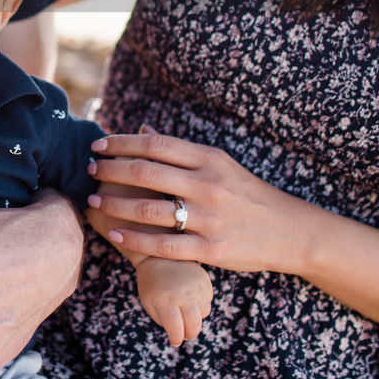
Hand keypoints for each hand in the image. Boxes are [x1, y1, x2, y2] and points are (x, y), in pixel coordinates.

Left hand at [87, 130, 312, 275]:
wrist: (289, 231)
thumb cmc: (246, 193)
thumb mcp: (219, 164)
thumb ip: (180, 151)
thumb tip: (143, 129)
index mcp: (209, 159)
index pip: (156, 146)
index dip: (122, 144)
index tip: (98, 145)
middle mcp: (208, 185)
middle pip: (146, 173)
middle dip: (111, 171)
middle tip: (90, 170)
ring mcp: (209, 218)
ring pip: (150, 209)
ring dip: (115, 205)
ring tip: (94, 202)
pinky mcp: (210, 248)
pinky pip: (163, 245)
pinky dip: (134, 239)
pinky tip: (114, 233)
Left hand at [134, 258, 211, 344]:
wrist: (158, 257)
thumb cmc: (151, 285)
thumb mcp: (150, 304)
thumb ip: (163, 322)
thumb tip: (178, 338)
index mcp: (165, 302)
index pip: (177, 330)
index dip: (176, 339)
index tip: (175, 341)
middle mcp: (183, 294)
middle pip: (194, 325)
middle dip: (190, 333)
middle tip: (185, 333)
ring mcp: (195, 286)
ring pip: (204, 313)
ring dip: (196, 317)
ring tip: (185, 310)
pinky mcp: (204, 279)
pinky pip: (208, 300)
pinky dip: (201, 303)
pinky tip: (190, 297)